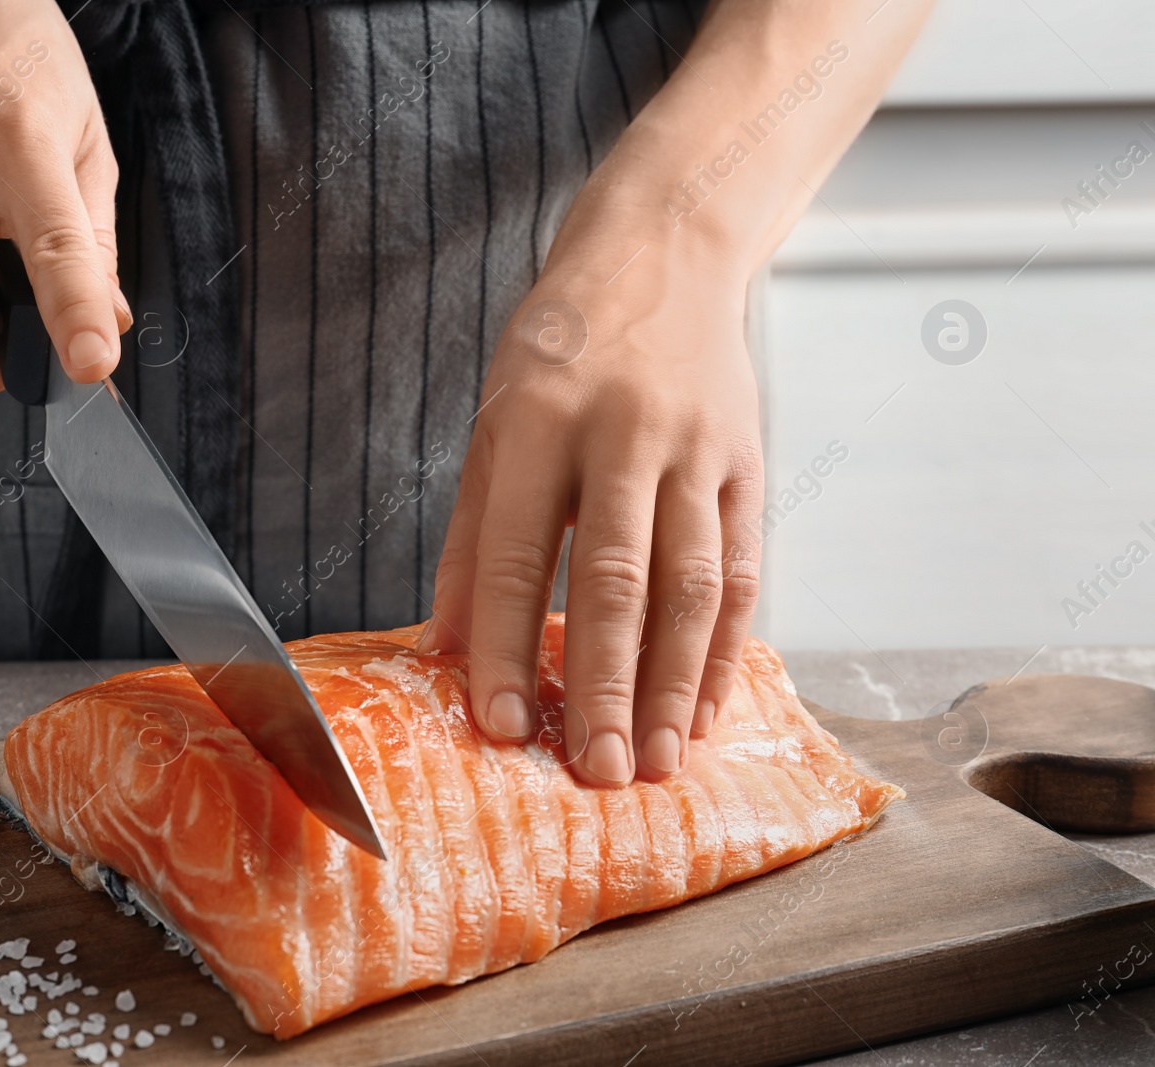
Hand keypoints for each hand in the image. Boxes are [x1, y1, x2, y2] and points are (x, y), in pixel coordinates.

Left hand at [423, 240, 762, 786]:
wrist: (663, 256)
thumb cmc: (559, 352)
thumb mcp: (492, 422)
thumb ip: (471, 535)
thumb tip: (444, 647)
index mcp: (538, 421)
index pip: (519, 553)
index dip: (510, 646)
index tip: (504, 727)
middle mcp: (622, 434)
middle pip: (618, 579)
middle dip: (608, 686)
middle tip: (597, 772)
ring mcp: (695, 449)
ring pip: (692, 585)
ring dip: (676, 683)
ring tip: (659, 762)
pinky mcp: (746, 465)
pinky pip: (742, 570)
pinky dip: (726, 648)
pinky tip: (707, 709)